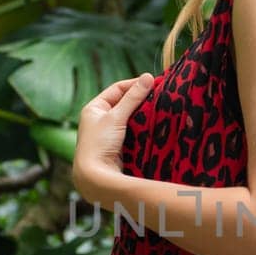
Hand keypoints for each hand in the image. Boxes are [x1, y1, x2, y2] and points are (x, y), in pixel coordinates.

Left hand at [72, 73, 153, 196]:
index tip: (154, 82)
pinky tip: (155, 125)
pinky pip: (134, 132)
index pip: (117, 89)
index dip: (135, 84)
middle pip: (124, 103)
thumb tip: (148, 77)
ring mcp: (110, 134)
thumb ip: (133, 98)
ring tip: (161, 108)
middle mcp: (100, 119)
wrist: (95, 177)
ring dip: (144, 114)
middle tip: (161, 94)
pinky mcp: (119, 146)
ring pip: (131, 118)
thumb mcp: (116, 117)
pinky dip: (143, 128)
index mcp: (94, 108)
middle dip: (141, 99)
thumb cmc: (99, 144)